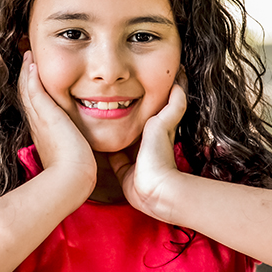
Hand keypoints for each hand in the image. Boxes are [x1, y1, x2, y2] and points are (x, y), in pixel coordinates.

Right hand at [18, 51, 96, 195]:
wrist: (71, 178)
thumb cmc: (76, 174)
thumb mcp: (74, 156)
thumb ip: (77, 148)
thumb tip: (84, 151)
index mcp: (44, 133)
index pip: (36, 107)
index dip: (34, 92)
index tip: (35, 79)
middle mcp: (37, 124)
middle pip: (27, 95)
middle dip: (26, 78)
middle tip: (27, 61)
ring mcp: (39, 119)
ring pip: (27, 89)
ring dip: (26, 72)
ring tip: (27, 56)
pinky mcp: (45, 114)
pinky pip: (33, 90)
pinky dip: (30, 76)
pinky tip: (31, 63)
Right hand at [107, 70, 187, 221]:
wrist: (153, 189)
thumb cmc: (159, 156)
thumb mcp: (166, 123)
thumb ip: (174, 104)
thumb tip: (179, 82)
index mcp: (154, 131)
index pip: (147, 111)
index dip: (139, 99)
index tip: (129, 86)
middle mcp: (145, 144)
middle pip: (131, 124)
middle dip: (120, 113)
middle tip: (105, 99)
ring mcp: (134, 158)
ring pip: (119, 139)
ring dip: (110, 130)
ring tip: (96, 116)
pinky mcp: (123, 171)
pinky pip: (111, 156)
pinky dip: (103, 149)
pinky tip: (92, 138)